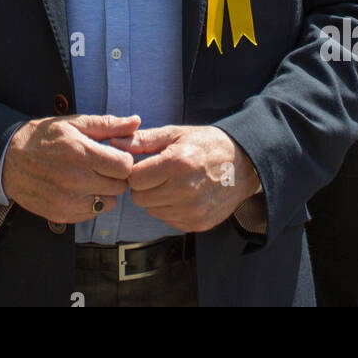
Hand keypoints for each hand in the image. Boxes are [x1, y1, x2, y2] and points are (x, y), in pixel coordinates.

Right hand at [1, 113, 138, 223]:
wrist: (8, 160)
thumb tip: (136, 121)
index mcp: (81, 153)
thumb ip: (107, 124)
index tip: (114, 155)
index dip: (123, 160)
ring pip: (109, 202)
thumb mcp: (74, 123)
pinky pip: (92, 213)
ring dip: (105, 191)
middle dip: (115, 175)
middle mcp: (75, 180)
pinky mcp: (62, 215)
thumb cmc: (43, 138)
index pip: (125, 166)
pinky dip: (90, 203)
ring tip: (89, 177)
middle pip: (119, 186)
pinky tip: (78, 189)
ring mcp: (68, 201)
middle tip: (101, 166)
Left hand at [112, 124, 259, 232]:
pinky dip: (171, 209)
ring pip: (153, 210)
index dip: (136, 171)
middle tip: (160, 174)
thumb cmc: (206, 145)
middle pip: (140, 198)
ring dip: (157, 198)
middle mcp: (185, 190)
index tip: (145, 164)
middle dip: (145, 186)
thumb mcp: (175, 134)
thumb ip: (142, 140)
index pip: (134, 179)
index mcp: (177, 163)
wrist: (243, 164)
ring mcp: (193, 210)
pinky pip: (168, 220)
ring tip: (174, 183)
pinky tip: (184, 195)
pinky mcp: (198, 224)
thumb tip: (114, 142)